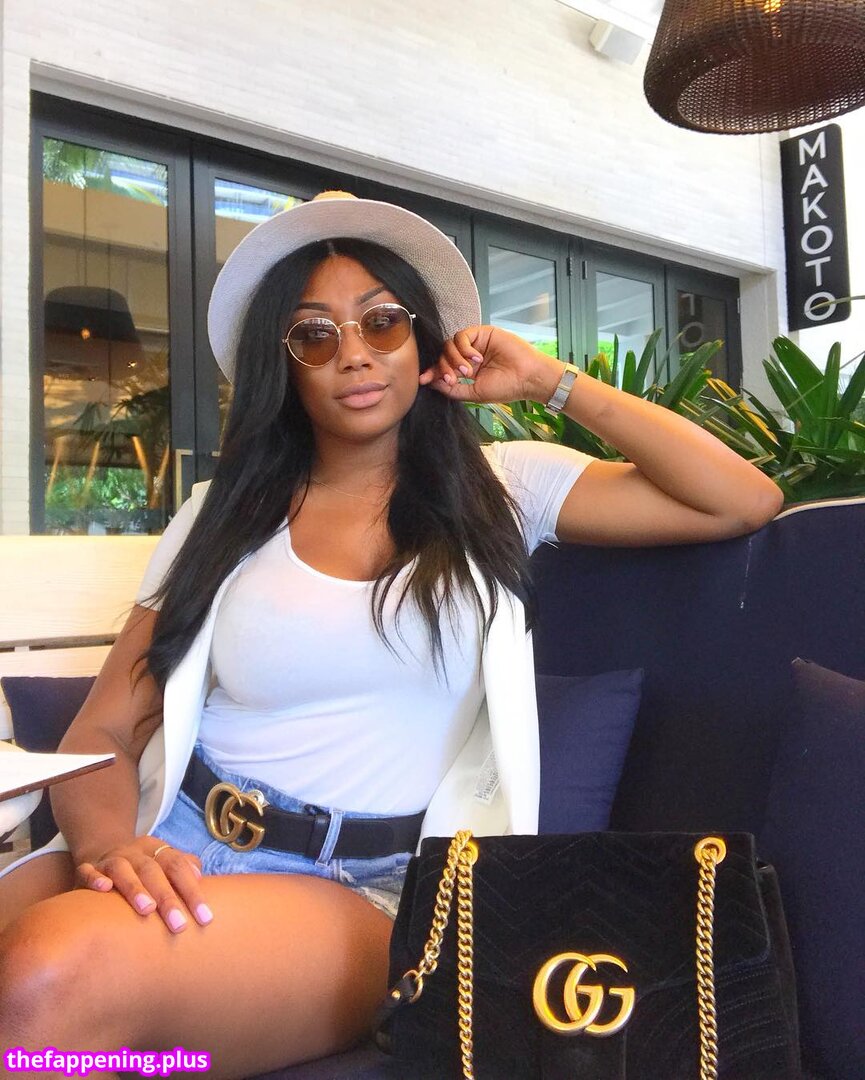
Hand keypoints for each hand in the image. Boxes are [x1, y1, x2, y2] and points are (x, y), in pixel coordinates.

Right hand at [75, 836, 211, 933]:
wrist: (103, 852)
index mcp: (156, 850)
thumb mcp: (163, 864)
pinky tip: (104, 889)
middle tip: (179, 925)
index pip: (178, 866)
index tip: (205, 918)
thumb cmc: (143, 869)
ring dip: (135, 888)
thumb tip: (200, 877)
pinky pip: (89, 871)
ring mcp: (110, 860)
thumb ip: (183, 869)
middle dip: (167, 898)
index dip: (192, 891)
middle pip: (153, 871)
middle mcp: (134, 853)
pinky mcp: (87, 869)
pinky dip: (95, 879)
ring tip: (148, 909)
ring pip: (122, 870)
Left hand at [419, 326, 562, 404]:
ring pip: (450, 345)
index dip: (432, 372)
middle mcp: (469, 356)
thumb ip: (452, 389)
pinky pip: (462, 336)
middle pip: (443, 355)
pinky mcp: (482, 333)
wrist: (527, 378)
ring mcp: (475, 344)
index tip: (422, 380)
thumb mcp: (473, 393)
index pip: (443, 368)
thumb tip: (431, 383)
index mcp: (466, 371)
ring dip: (454, 359)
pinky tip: (476, 359)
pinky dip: (464, 348)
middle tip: (453, 379)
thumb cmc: (506, 387)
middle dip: (443, 367)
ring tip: (468, 371)